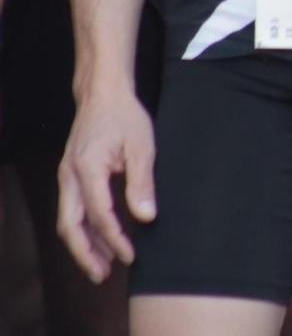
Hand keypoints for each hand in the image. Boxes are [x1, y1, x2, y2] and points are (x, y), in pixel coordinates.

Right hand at [56, 88, 155, 282]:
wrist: (102, 94)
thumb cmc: (124, 116)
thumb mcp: (142, 146)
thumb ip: (142, 183)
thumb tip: (146, 217)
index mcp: (86, 169)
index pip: (99, 214)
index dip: (115, 239)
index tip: (130, 256)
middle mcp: (69, 177)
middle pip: (70, 226)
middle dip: (84, 254)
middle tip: (102, 276)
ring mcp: (66, 177)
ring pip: (67, 221)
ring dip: (83, 246)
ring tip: (101, 267)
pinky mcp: (71, 177)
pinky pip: (72, 210)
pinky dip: (84, 229)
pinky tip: (100, 240)